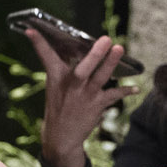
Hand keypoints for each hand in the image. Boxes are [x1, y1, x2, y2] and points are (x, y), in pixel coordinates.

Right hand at [31, 31, 129, 166]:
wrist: (61, 137)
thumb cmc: (59, 105)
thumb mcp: (55, 86)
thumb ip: (63, 67)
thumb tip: (78, 46)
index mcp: (56, 77)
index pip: (46, 57)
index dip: (38, 43)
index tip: (30, 30)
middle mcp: (70, 85)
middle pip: (83, 68)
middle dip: (95, 54)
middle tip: (105, 39)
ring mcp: (84, 96)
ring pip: (100, 78)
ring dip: (111, 64)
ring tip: (119, 48)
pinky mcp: (96, 105)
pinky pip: (113, 95)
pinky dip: (126, 91)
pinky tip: (136, 88)